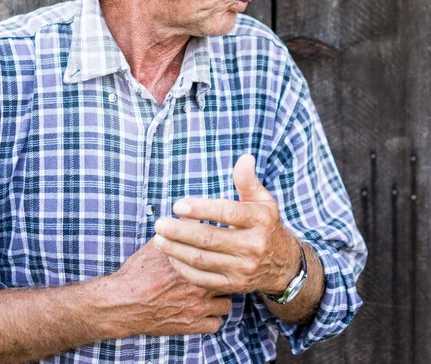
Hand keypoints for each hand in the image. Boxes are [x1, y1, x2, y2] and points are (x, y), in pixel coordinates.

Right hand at [104, 238, 231, 337]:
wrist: (124, 302)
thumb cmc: (139, 272)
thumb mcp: (157, 245)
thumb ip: (178, 232)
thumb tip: (191, 217)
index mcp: (193, 263)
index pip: (222, 257)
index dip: (222, 256)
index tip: (220, 255)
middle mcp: (200, 285)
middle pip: (228, 280)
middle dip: (223, 276)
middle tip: (216, 274)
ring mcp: (198, 308)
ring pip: (226, 304)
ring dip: (220, 298)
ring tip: (211, 293)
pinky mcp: (192, 326)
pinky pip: (216, 324)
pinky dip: (212, 318)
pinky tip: (204, 311)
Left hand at [153, 154, 300, 295]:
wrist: (283, 264)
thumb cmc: (265, 225)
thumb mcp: (262, 200)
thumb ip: (248, 180)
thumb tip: (245, 157)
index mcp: (259, 220)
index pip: (227, 213)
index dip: (201, 209)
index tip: (177, 205)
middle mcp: (253, 246)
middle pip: (209, 239)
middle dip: (179, 232)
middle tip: (159, 224)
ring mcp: (243, 269)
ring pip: (202, 260)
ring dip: (176, 249)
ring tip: (158, 238)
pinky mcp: (234, 285)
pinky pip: (203, 279)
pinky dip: (183, 268)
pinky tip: (170, 255)